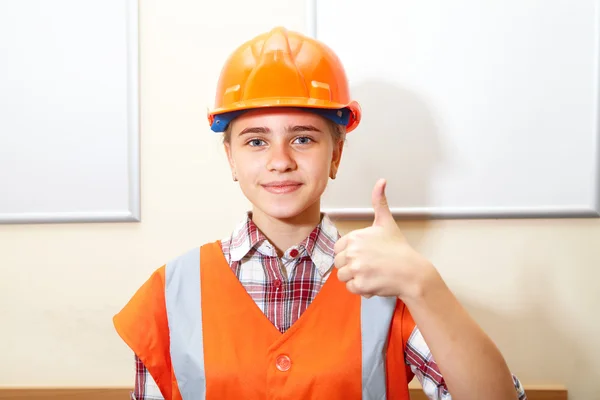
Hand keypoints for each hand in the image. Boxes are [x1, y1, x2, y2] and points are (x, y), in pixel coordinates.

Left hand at [334, 179, 434, 298]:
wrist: (412, 272)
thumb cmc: (398, 249)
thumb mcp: (386, 222)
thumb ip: (379, 201)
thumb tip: (381, 180)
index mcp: (354, 237)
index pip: (338, 250)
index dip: (350, 254)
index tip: (365, 255)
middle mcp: (352, 252)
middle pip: (339, 264)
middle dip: (352, 267)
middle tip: (370, 265)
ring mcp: (356, 269)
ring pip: (343, 277)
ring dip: (355, 278)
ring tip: (371, 273)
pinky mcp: (361, 284)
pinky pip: (351, 289)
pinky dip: (361, 289)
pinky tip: (374, 282)